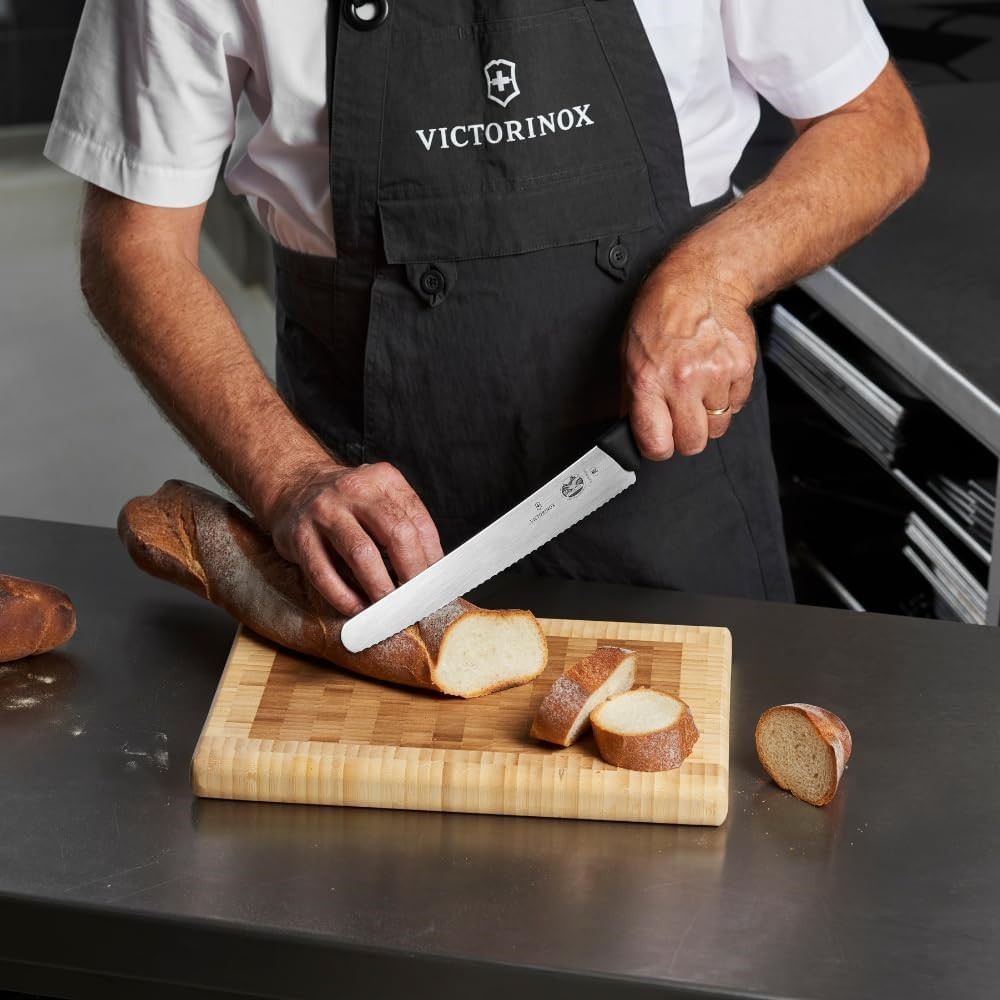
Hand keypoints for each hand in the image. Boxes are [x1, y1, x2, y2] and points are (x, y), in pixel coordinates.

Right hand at [258, 459, 443, 615]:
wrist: (292, 487)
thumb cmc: (347, 504)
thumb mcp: (379, 498)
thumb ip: (405, 525)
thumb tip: (432, 573)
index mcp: (384, 480)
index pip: (420, 521)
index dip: (432, 557)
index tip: (436, 584)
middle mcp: (355, 490)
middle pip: (397, 534)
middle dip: (412, 573)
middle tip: (417, 599)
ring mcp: (325, 511)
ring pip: (362, 554)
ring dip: (380, 588)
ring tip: (390, 608)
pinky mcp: (299, 535)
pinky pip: (324, 573)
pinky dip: (344, 597)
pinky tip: (356, 608)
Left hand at [623, 248, 755, 458]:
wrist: (702, 280)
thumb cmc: (661, 314)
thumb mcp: (630, 356)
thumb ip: (633, 398)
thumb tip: (634, 429)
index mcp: (649, 380)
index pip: (657, 443)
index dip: (657, 447)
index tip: (658, 440)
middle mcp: (683, 380)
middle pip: (693, 444)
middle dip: (685, 436)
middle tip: (679, 416)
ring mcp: (716, 375)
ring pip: (718, 428)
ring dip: (707, 416)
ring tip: (697, 389)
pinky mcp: (742, 368)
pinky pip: (736, 405)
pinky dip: (726, 397)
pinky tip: (714, 375)